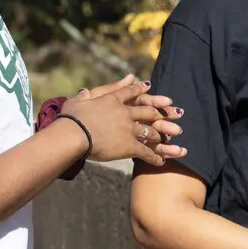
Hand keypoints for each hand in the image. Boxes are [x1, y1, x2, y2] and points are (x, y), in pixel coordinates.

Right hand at [58, 79, 184, 164]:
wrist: (72, 135)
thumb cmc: (70, 118)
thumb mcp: (79, 100)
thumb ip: (89, 94)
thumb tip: (87, 89)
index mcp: (112, 100)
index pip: (130, 92)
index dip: (141, 89)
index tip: (150, 87)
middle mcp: (125, 112)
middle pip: (149, 111)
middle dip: (164, 112)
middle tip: (177, 114)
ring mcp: (129, 129)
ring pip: (151, 131)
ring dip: (163, 136)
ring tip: (172, 138)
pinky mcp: (129, 145)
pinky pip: (146, 151)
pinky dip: (154, 156)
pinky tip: (162, 161)